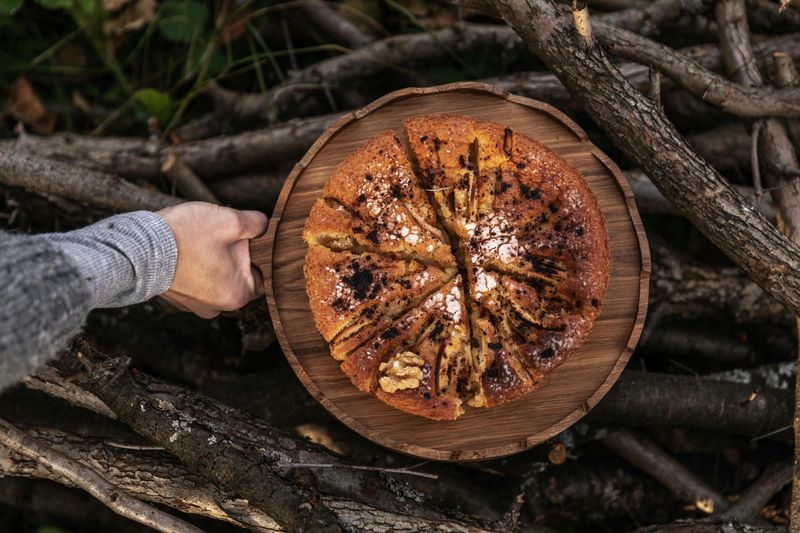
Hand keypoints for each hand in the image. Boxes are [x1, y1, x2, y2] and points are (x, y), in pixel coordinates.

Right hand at [158, 202, 267, 318]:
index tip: (243, 237)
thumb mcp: (230, 220)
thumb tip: (265, 226)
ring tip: (199, 242)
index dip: (256, 251)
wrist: (137, 248)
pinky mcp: (178, 299)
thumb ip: (256, 224)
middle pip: (239, 277)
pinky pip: (196, 281)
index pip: (262, 274)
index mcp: (238, 295)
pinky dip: (194, 267)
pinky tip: (185, 251)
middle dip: (234, 255)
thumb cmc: (186, 236)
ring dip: (213, 260)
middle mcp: (218, 308)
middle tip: (219, 236)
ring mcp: (195, 306)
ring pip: (217, 278)